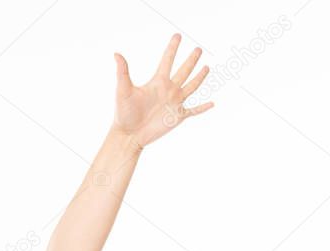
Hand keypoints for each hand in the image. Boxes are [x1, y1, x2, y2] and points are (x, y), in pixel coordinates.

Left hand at [112, 34, 213, 148]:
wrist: (129, 134)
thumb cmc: (124, 113)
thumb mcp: (123, 90)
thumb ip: (123, 72)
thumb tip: (116, 54)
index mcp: (157, 82)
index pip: (167, 60)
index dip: (173, 48)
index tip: (177, 36)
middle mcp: (168, 90)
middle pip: (183, 71)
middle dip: (191, 60)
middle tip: (198, 49)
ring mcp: (174, 103)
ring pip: (191, 87)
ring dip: (199, 77)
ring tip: (207, 67)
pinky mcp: (178, 116)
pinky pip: (194, 111)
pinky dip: (203, 108)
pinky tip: (212, 103)